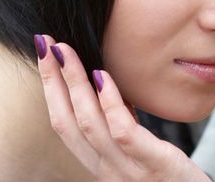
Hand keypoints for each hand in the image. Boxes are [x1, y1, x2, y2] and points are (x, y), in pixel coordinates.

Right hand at [35, 34, 209, 181]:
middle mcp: (106, 169)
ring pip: (89, 124)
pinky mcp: (155, 165)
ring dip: (74, 84)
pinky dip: (110, 102)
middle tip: (46, 44)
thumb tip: (106, 86)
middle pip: (67, 122)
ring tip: (67, 52)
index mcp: (100, 162)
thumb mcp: (138, 149)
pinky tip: (103, 76)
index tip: (46, 55)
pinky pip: (124, 132)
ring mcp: (127, 170)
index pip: (65, 124)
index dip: (50, 89)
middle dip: (53, 80)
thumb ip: (121, 123)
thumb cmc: (168, 174)